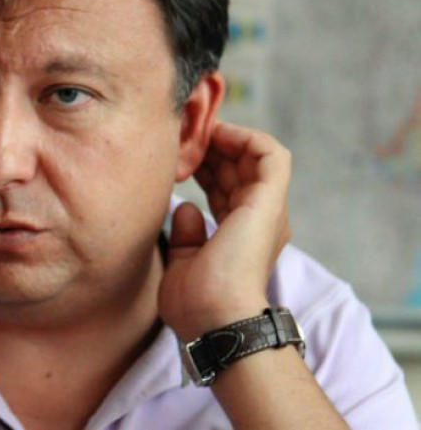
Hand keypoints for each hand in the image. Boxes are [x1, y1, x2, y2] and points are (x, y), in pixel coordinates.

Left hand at [157, 121, 292, 341]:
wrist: (216, 319)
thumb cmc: (197, 304)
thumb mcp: (183, 263)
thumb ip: (186, 235)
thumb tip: (186, 207)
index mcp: (240, 236)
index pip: (225, 190)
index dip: (204, 168)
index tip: (178, 157)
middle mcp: (259, 220)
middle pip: (238, 170)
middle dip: (211, 149)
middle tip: (183, 137)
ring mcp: (267, 210)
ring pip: (255, 157)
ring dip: (227, 138)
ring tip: (198, 131)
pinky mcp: (269, 201)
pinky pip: (271, 154)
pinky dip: (247, 137)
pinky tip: (218, 134)